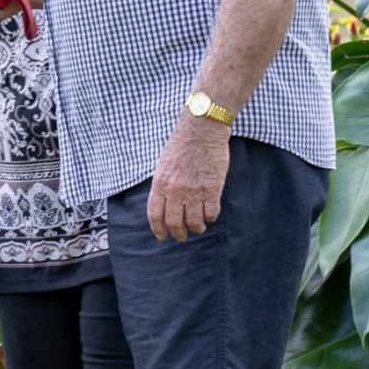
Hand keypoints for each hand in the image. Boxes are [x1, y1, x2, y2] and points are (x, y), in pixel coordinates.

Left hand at [147, 117, 230, 239]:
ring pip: (194, 221)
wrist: (201, 132)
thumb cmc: (180, 146)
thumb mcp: (162, 166)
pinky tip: (209, 216)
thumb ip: (162, 186)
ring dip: (196, 228)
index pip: (155, 214)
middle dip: (178, 234)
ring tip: (198, 228)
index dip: (158, 229)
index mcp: (160, 184)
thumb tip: (163, 205)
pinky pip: (211, 212)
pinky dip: (210, 218)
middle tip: (182, 236)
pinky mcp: (213, 188)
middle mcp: (176, 190)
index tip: (162, 236)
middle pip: (174, 222)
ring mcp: (195, 190)